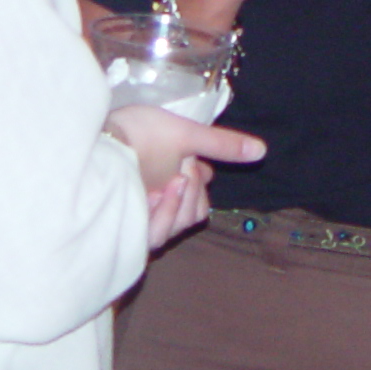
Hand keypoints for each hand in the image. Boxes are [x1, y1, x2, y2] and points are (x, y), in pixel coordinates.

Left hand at [105, 104, 266, 249]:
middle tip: (182, 170)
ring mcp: (146, 215)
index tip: (191, 165)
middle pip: (195, 214)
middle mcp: (160, 200)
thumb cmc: (142, 133)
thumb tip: (262, 150)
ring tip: (171, 181)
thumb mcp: (188, 135)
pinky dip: (165, 215)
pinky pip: (159, 236)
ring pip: (181, 226)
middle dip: (194, 192)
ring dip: (181, 203)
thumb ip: (223, 145)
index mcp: (174, 180)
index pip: (201, 201)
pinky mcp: (131, 228)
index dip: (201, 185)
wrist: (107, 140)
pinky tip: (158, 194)